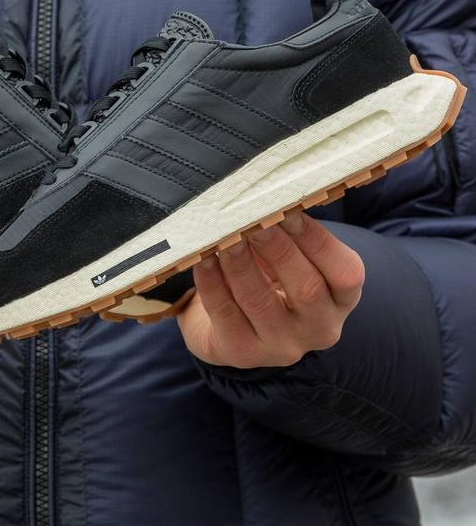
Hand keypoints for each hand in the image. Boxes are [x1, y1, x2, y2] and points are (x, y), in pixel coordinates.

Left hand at [178, 211, 364, 368]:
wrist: (231, 326)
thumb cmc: (267, 277)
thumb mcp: (289, 259)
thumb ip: (288, 233)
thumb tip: (268, 195)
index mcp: (340, 299)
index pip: (344, 272)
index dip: (316, 240)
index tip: (288, 211)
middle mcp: (318, 327)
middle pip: (305, 288)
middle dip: (277, 249)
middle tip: (253, 221)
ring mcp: (280, 346)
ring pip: (260, 302)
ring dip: (240, 265)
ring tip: (224, 238)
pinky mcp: (241, 352)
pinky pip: (225, 315)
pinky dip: (212, 285)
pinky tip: (202, 262)